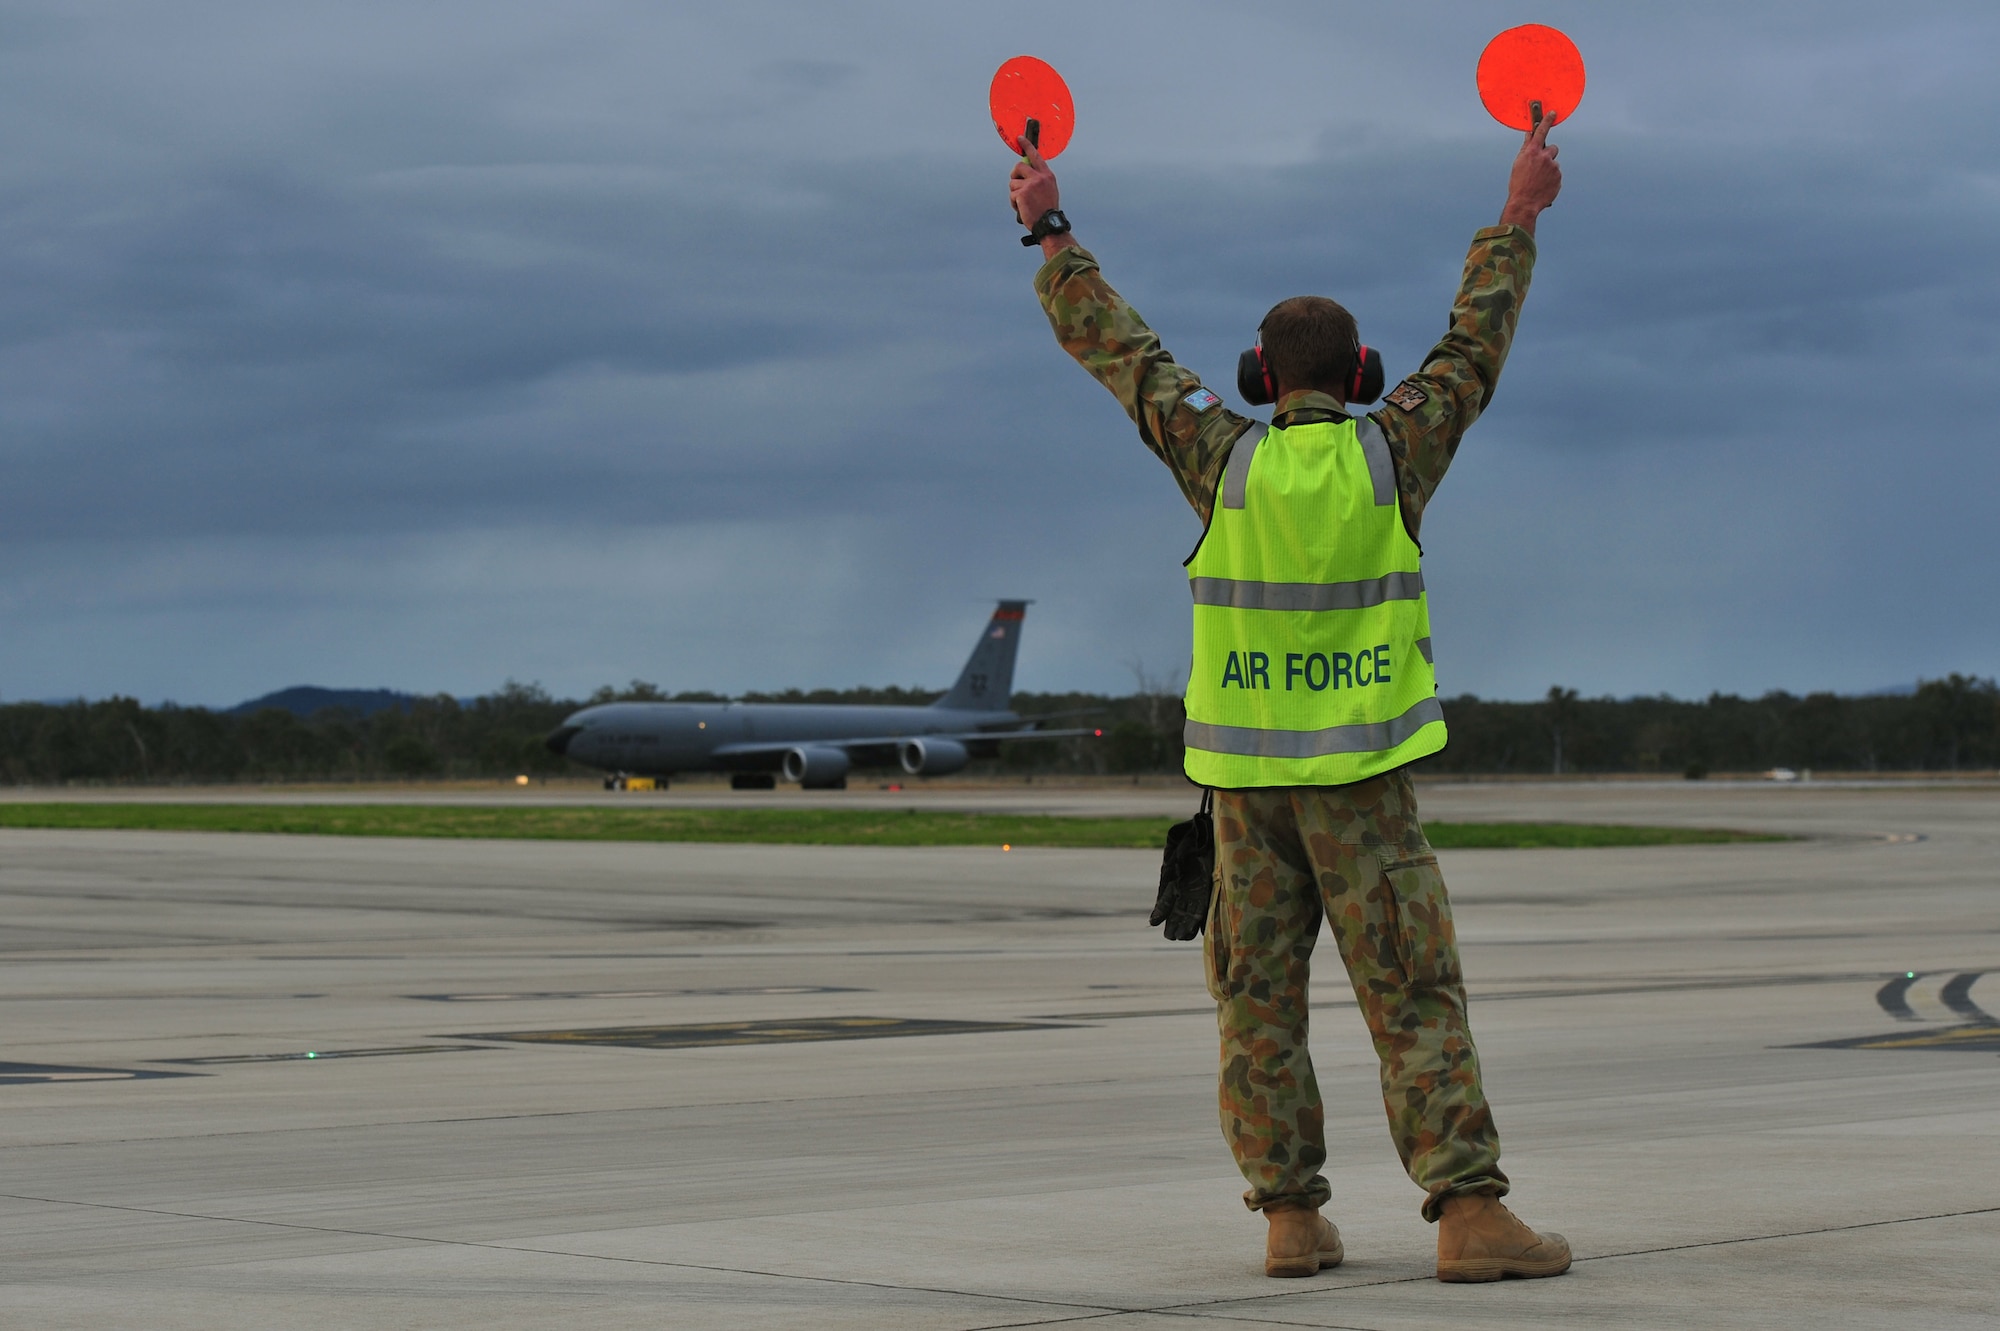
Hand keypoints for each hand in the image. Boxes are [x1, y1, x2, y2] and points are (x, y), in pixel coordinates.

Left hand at [1009, 134, 1059, 227]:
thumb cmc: (1047, 209)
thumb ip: (1039, 179)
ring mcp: (1030, 185)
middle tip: (1016, 184)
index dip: (1027, 146)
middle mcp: (1039, 177)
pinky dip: (1014, 203)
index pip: (1036, 156)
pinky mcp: (1022, 193)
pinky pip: (1011, 195)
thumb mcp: (1048, 190)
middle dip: (1014, 175)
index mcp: (1047, 175)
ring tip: (1024, 203)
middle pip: (1019, 166)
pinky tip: (1022, 208)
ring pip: (1013, 183)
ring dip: (1015, 194)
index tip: (1020, 138)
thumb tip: (1023, 173)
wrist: (1049, 224)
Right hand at [1499, 111, 1561, 234]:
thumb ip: (1526, 148)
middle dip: (1547, 155)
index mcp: (1532, 152)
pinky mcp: (1559, 178)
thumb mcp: (1518, 164)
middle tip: (1539, 166)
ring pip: (1553, 163)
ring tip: (1538, 181)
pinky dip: (1551, 179)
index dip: (1546, 120)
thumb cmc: (1518, 184)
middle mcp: (1545, 157)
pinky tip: (1542, 186)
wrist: (1525, 203)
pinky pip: (1556, 175)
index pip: (1541, 131)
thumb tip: (1529, 135)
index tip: (1552, 113)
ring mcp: (1554, 168)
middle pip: (1552, 148)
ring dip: (1548, 169)